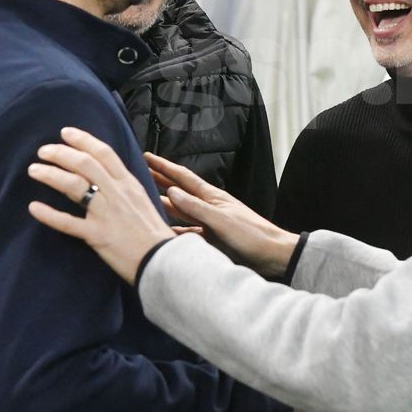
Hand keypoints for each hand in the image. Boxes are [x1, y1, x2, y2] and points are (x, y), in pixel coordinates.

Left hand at [28, 127, 175, 283]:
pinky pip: (69, 222)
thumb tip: (108, 175)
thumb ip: (125, 187)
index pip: (104, 153)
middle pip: (85, 164)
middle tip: (43, 151)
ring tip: (34, 170)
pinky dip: (49, 214)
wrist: (163, 259)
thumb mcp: (142, 200)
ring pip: (74, 186)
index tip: (65, 133)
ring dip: (51, 175)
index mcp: (129, 183)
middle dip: (60, 153)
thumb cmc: (152, 233)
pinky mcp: (98, 235)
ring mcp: (106, 213)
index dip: (83, 140)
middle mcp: (117, 193)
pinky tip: (34, 207)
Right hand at [146, 152, 299, 277]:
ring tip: (144, 199)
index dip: (164, 166)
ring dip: (163, 204)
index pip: (183, 177)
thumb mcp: (221, 220)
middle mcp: (208, 207)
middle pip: (178, 192)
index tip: (147, 156)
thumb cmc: (252, 235)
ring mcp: (209, 223)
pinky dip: (173, 230)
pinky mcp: (211, 239)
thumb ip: (196, 207)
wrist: (272, 255)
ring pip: (180, 212)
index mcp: (212, 197)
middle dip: (159, 181)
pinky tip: (163, 230)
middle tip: (138, 172)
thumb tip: (172, 191)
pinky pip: (186, 232)